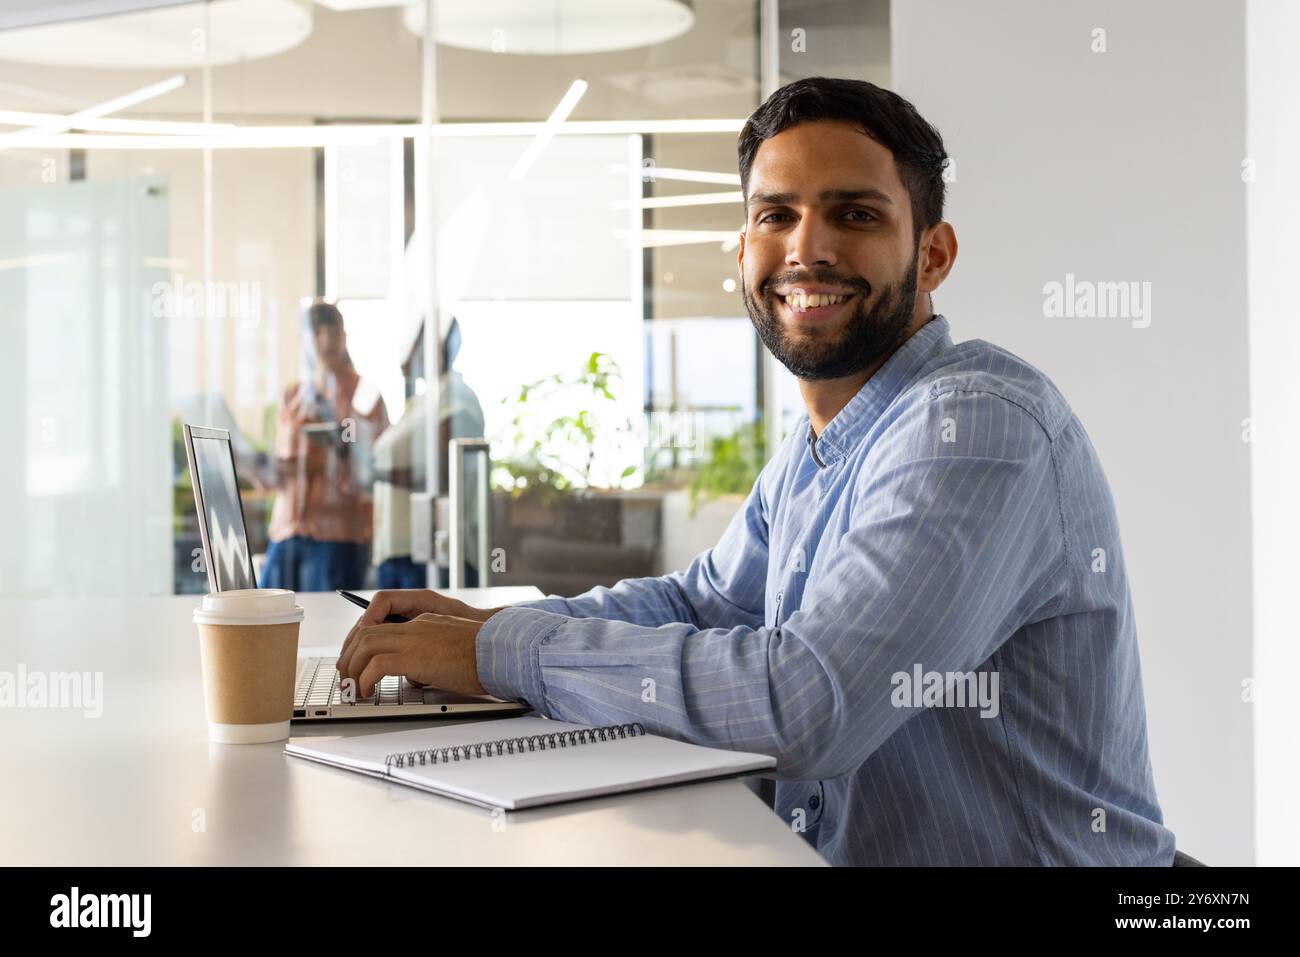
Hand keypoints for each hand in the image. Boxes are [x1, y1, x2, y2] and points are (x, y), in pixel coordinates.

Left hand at [337, 589, 502, 681]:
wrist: (503, 653)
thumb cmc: (488, 658)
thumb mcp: (453, 652)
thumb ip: (431, 657)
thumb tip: (417, 676)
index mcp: (426, 623)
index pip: (382, 627)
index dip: (363, 645)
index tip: (356, 663)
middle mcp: (416, 626)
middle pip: (366, 632)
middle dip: (349, 655)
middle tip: (345, 677)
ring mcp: (415, 638)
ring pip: (365, 645)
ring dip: (352, 667)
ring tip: (351, 687)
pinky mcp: (415, 656)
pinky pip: (376, 665)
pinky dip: (365, 679)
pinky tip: (366, 692)